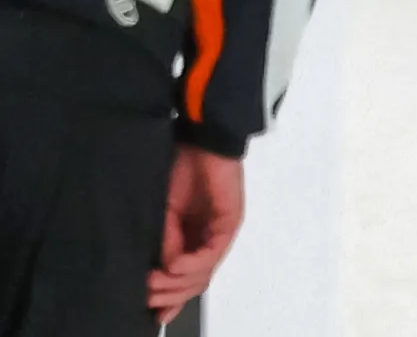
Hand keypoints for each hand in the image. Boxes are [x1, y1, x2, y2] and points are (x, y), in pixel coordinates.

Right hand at [148, 145, 244, 325]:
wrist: (201, 142)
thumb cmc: (182, 170)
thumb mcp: (164, 213)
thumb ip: (164, 242)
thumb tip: (160, 272)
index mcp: (191, 239)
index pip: (184, 278)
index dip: (169, 298)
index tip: (150, 312)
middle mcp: (208, 240)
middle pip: (194, 282)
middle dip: (169, 295)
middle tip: (147, 299)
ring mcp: (220, 233)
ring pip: (203, 273)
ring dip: (177, 283)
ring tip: (154, 284)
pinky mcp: (230, 222)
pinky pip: (212, 252)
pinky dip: (192, 263)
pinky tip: (174, 265)